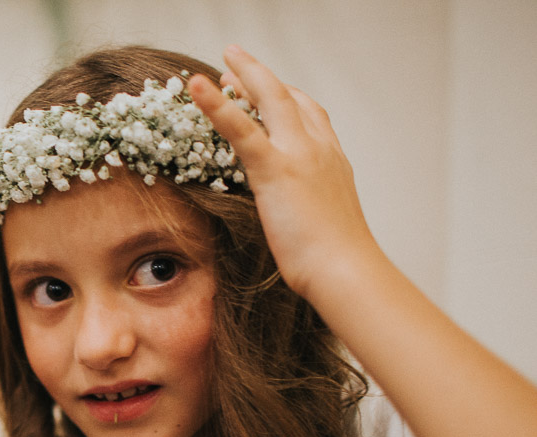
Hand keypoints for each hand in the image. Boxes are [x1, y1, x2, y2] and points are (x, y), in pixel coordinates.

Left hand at [188, 46, 382, 301]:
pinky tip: (199, 87)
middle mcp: (319, 148)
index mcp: (331, 160)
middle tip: (235, 61)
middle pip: (289, 97)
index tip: (267, 87)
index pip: (310, 115)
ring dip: (244, 74)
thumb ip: (306, 207)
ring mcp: (299, 154)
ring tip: (222, 61)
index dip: (288, 97)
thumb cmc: (335, 261)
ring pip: (270, 100)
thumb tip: (293, 217)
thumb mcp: (322, 224)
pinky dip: (218, 105)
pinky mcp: (276, 169)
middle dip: (261, 75)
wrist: (344, 270)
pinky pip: (242, 129)